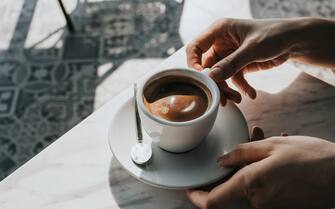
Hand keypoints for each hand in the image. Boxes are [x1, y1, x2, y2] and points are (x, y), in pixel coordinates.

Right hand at [186, 18, 334, 104]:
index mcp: (219, 31)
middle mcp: (220, 42)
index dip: (194, 64)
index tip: (202, 80)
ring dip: (227, 89)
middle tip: (222, 97)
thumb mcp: (252, 49)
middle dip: (215, 83)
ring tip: (237, 99)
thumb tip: (211, 78)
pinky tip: (251, 94)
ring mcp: (228, 55)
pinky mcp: (237, 64)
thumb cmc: (274, 34)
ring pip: (219, 76)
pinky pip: (232, 79)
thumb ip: (231, 63)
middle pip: (207, 66)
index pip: (195, 48)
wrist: (293, 41)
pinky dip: (240, 88)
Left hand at [186, 135, 334, 208]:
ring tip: (267, 141)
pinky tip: (276, 155)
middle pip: (234, 185)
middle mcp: (258, 200)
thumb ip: (241, 153)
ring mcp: (270, 205)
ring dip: (253, 164)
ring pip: (249, 183)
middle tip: (250, 141)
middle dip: (236, 165)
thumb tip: (221, 162)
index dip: (197, 196)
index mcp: (251, 184)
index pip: (213, 201)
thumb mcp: (272, 146)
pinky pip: (263, 188)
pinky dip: (263, 172)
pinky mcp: (280, 206)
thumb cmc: (311, 158)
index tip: (190, 189)